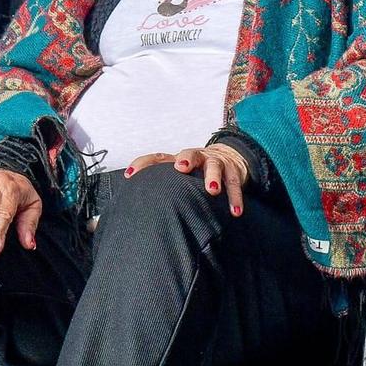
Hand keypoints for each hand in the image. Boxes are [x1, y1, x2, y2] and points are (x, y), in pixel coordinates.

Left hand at [124, 144, 249, 216]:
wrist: (231, 158)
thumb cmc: (197, 174)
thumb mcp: (181, 177)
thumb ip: (163, 189)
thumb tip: (132, 212)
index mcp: (179, 160)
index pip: (158, 158)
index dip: (143, 164)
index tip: (130, 175)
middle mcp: (197, 158)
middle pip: (190, 154)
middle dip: (187, 160)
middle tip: (182, 168)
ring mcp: (216, 163)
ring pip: (215, 167)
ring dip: (213, 178)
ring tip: (213, 190)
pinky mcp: (233, 172)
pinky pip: (235, 184)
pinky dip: (235, 197)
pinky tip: (235, 212)